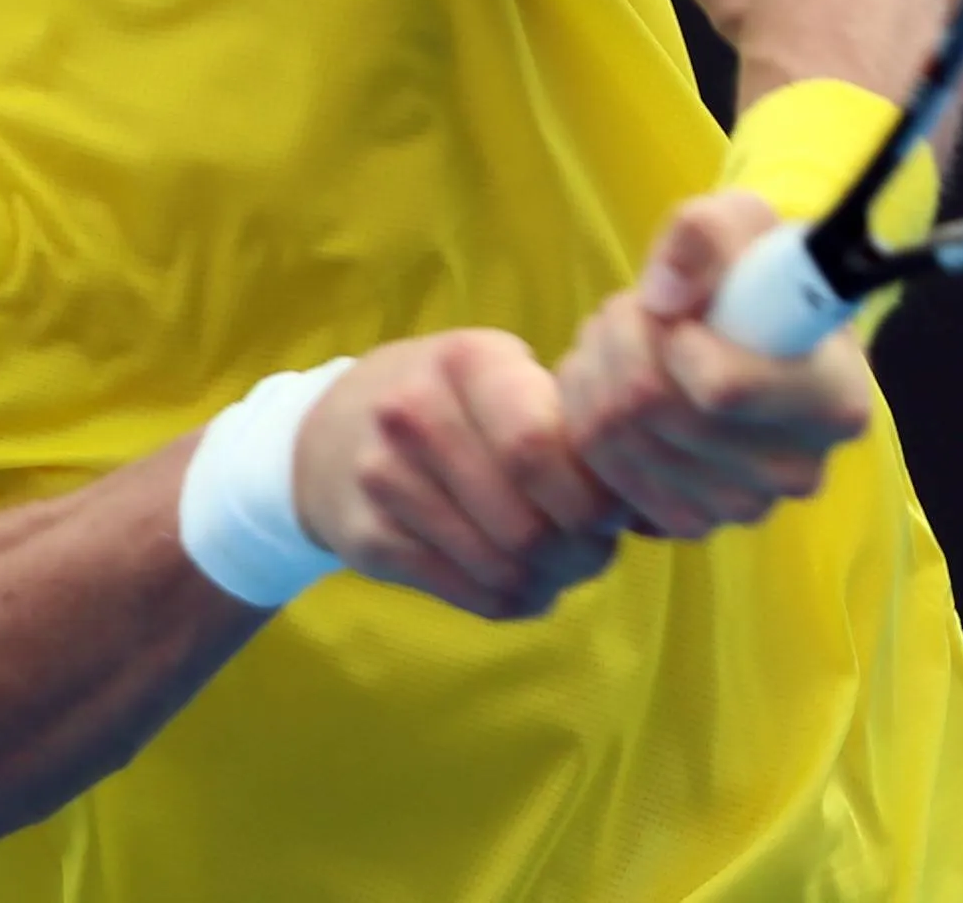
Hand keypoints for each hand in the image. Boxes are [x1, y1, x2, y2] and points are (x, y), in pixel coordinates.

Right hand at [291, 331, 623, 620]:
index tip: (615, 510)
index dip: (592, 494)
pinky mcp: (367, 542)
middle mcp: (415, 415)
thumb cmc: (448, 399)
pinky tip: (525, 585)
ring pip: (502, 568)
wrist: (328, 432)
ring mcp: (383, 481)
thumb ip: (561, 416)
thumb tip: (635, 496)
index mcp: (467, 361)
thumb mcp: (498, 374)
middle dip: (582, 550)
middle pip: (527, 520)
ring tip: (563, 567)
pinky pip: (468, 595)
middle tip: (596, 550)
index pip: (540, 446)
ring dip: (551, 581)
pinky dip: (514, 601)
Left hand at [558, 191, 875, 540]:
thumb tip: (663, 298)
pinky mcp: (689, 523)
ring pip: (615, 439)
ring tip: (623, 337)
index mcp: (835, 401)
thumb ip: (707, 233)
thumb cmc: (758, 275)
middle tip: (634, 309)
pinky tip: (614, 384)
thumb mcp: (745, 220)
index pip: (723, 390)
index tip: (680, 311)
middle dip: (621, 340)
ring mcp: (742, 506)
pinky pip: (598, 471)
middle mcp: (797, 470)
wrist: (758, 331)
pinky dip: (588, 416)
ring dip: (597, 371)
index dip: (673, 339)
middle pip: (654, 411)